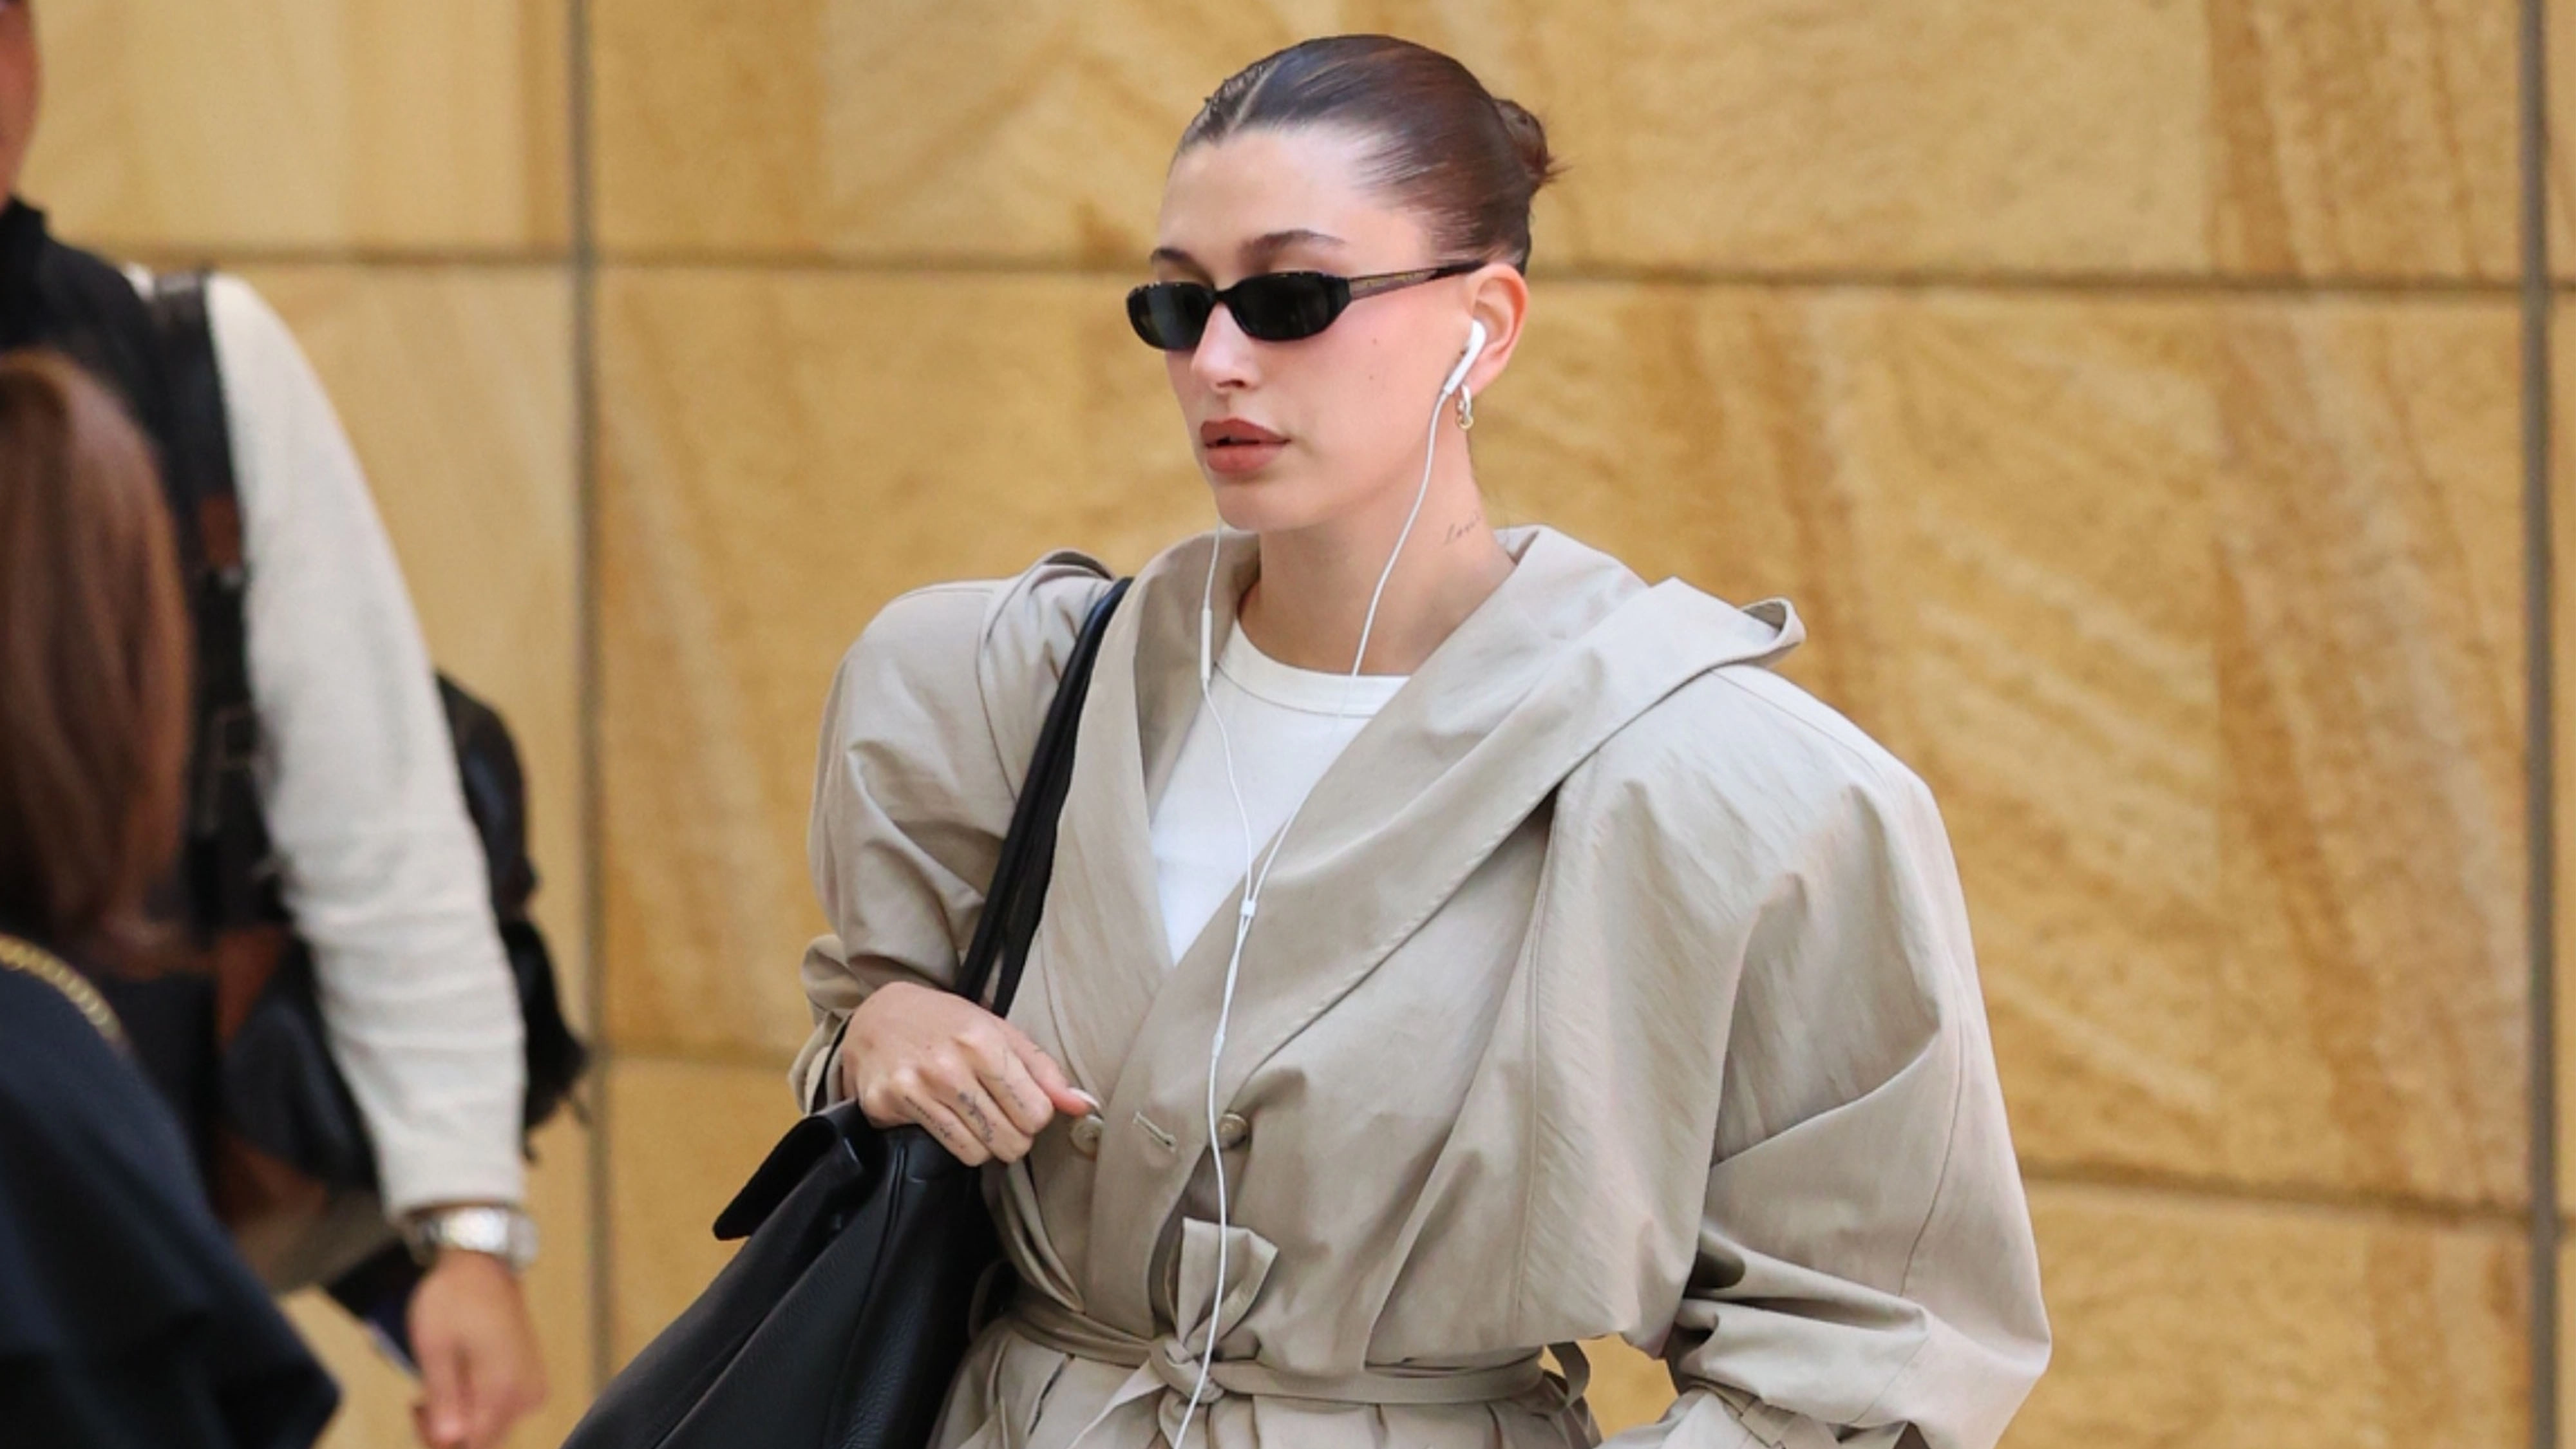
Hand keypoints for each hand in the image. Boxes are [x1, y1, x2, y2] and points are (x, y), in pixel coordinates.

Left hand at [408, 1250, 546, 1448]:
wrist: (483, 1266)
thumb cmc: (455, 1299)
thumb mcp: (434, 1348)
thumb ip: (443, 1399)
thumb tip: (448, 1441)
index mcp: (504, 1387)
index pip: (473, 1447)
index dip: (440, 1442)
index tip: (419, 1410)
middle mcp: (527, 1393)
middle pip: (483, 1442)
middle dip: (447, 1433)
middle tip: (420, 1401)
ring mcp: (532, 1387)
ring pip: (490, 1429)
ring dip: (459, 1420)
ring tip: (434, 1389)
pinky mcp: (530, 1381)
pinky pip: (500, 1413)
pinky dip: (474, 1407)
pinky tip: (456, 1384)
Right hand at [837, 981, 1094, 1164]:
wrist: (877, 1017)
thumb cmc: (947, 1024)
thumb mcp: (999, 1032)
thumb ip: (1044, 1071)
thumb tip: (1083, 1105)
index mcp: (982, 1041)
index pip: (1036, 1112)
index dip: (1036, 1115)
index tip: (1023, 1105)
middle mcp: (947, 1065)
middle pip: (1011, 1138)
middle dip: (1014, 1135)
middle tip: (1001, 1116)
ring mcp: (915, 1088)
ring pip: (978, 1152)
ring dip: (986, 1143)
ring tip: (975, 1118)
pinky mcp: (887, 1107)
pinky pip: (946, 1150)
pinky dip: (956, 1143)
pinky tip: (948, 1118)